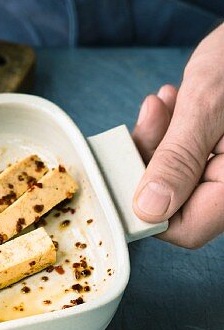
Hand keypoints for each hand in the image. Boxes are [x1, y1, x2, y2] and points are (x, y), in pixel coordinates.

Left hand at [132, 24, 223, 246]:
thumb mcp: (207, 105)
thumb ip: (178, 159)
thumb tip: (149, 209)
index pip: (185, 228)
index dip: (146, 207)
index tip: (123, 170)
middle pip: (178, 202)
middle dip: (151, 161)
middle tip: (149, 119)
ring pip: (180, 177)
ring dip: (161, 141)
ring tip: (164, 102)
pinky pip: (192, 156)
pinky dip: (176, 132)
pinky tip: (175, 101)